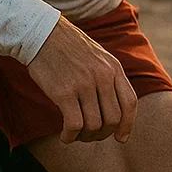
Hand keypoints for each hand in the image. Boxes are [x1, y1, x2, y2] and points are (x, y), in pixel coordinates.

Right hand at [26, 17, 137, 143]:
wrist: (41, 33)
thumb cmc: (67, 47)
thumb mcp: (98, 56)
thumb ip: (109, 77)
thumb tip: (115, 107)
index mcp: (113, 67)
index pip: (129, 103)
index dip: (127, 125)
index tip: (120, 138)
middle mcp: (103, 76)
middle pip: (113, 119)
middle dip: (103, 134)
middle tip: (90, 135)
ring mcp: (84, 84)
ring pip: (94, 125)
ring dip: (86, 137)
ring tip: (76, 134)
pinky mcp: (64, 92)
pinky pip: (75, 125)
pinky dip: (71, 136)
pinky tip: (65, 136)